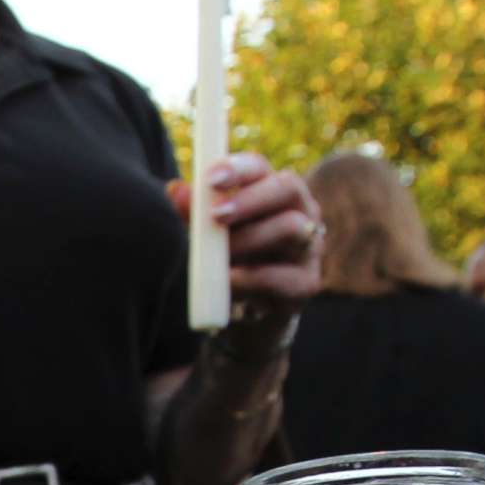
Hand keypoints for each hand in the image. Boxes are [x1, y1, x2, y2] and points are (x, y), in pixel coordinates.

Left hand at [169, 153, 324, 312]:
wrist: (243, 316)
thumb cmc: (227, 263)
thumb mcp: (206, 236)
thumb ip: (193, 214)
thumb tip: (175, 190)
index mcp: (270, 192)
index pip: (259, 167)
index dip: (237, 169)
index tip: (211, 180)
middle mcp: (299, 210)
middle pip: (286, 187)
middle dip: (250, 199)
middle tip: (216, 215)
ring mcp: (309, 245)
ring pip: (291, 227)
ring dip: (249, 239)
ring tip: (222, 257)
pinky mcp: (307, 282)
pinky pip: (283, 275)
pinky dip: (252, 278)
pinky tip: (230, 282)